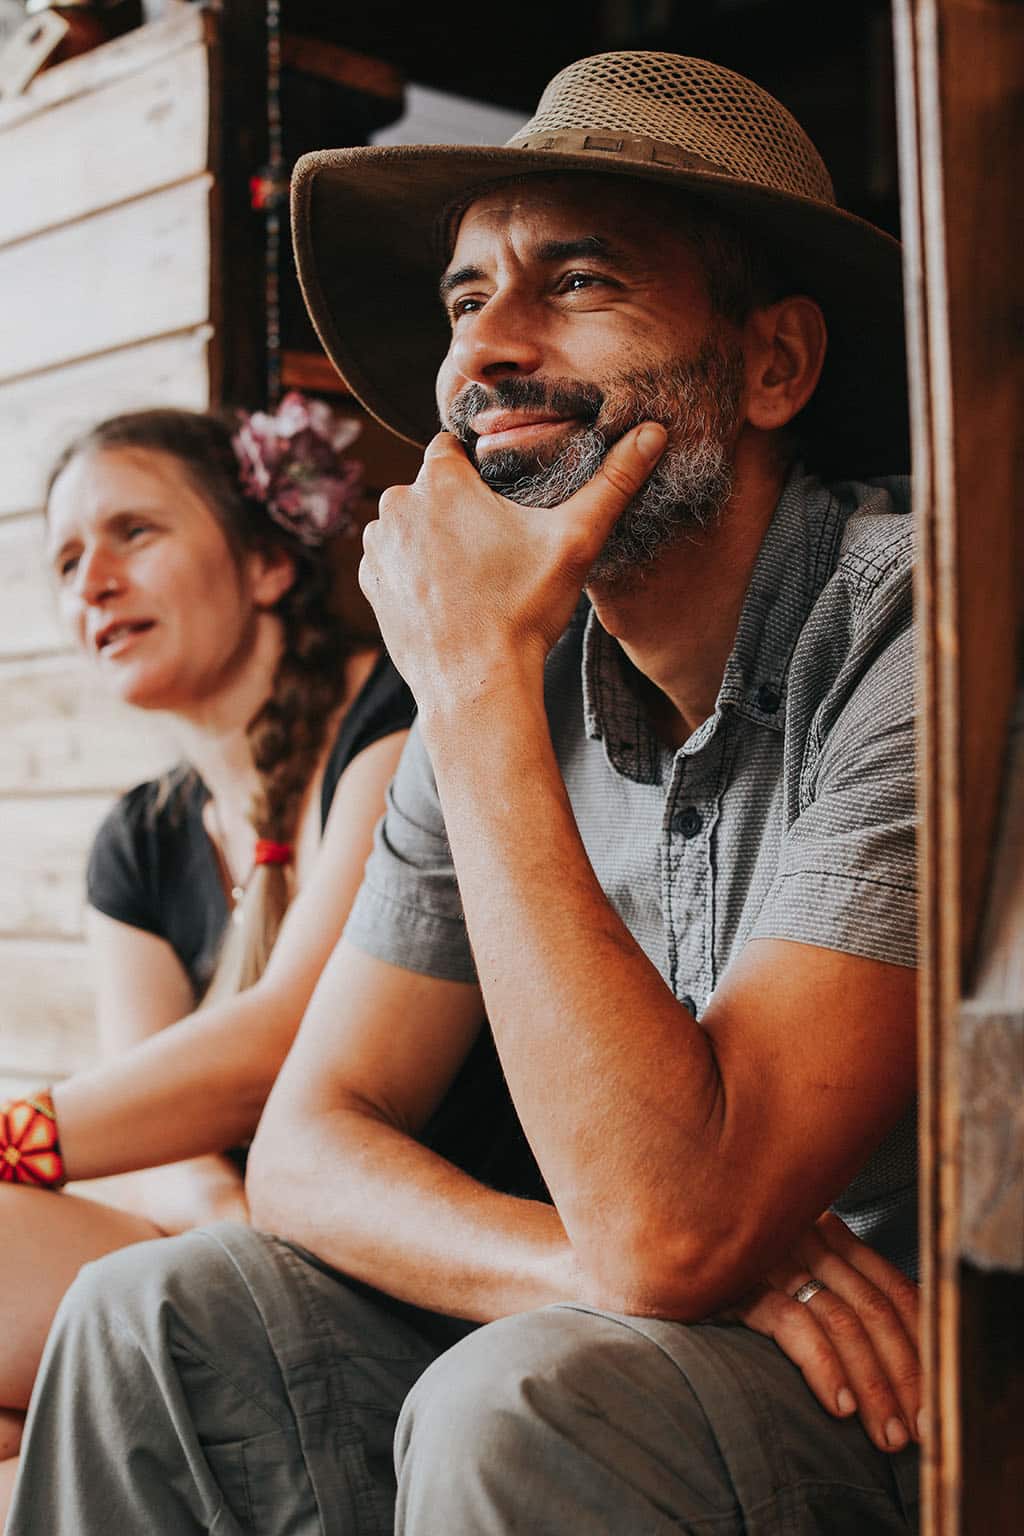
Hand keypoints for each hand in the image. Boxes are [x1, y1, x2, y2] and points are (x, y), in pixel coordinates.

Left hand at [359, 425, 665, 712]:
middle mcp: (397, 504)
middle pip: (432, 487)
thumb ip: (613, 482)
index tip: (502, 498)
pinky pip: (394, 559)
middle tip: (496, 544)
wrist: (475, 684)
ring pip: (411, 522)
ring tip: (474, 573)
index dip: (480, 469)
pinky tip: (448, 594)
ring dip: (433, 536)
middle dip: (457, 506)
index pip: (453, 447)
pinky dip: (415, 569)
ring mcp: (379, 547)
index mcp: (441, 480)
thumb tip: (654, 433)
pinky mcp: (370, 583)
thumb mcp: (576, 541)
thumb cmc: (523, 611)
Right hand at [718, 1212, 921, 1453]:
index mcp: (828, 1232)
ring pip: (843, 1320)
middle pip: (875, 1309)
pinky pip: (793, 1323)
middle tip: (913, 1430)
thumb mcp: (793, 1275)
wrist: (655, 1257)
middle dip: (903, 1376)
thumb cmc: (730, 1278)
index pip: (894, 1290)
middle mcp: (805, 1234)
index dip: (921, 1349)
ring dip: (871, 1384)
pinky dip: (823, 1367)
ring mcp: (771, 1255)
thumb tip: (901, 1352)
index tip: (931, 1403)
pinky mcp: (736, 1280)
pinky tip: (838, 1405)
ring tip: (883, 1431)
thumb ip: (839, 1293)